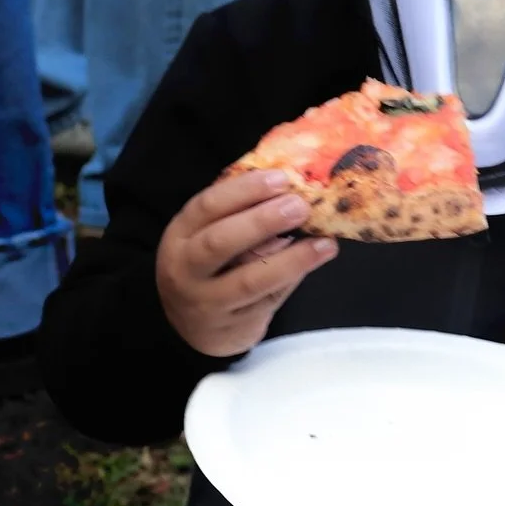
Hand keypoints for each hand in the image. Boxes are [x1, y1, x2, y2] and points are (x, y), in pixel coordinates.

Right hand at [156, 170, 336, 357]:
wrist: (194, 328)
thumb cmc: (209, 267)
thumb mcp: (206, 235)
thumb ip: (237, 212)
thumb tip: (289, 185)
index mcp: (180, 235)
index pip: (206, 206)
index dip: (244, 190)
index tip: (281, 178)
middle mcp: (185, 269)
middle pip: (220, 242)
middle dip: (262, 221)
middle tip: (300, 206)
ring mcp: (206, 302)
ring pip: (249, 280)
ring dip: (291, 260)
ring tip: (324, 243)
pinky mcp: (231, 327)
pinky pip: (266, 301)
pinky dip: (293, 279)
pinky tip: (314, 262)